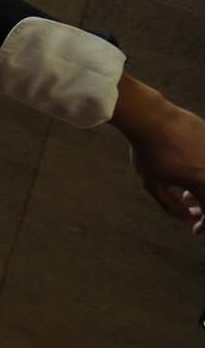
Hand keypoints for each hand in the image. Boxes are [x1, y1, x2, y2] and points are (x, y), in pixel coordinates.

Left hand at [113, 80, 204, 235]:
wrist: (151, 118)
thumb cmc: (148, 152)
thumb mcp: (153, 184)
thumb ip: (171, 205)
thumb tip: (188, 218)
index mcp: (202, 181)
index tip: (195, 229)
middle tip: (192, 212)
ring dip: (204, 191)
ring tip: (186, 194)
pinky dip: (204, 174)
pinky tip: (189, 176)